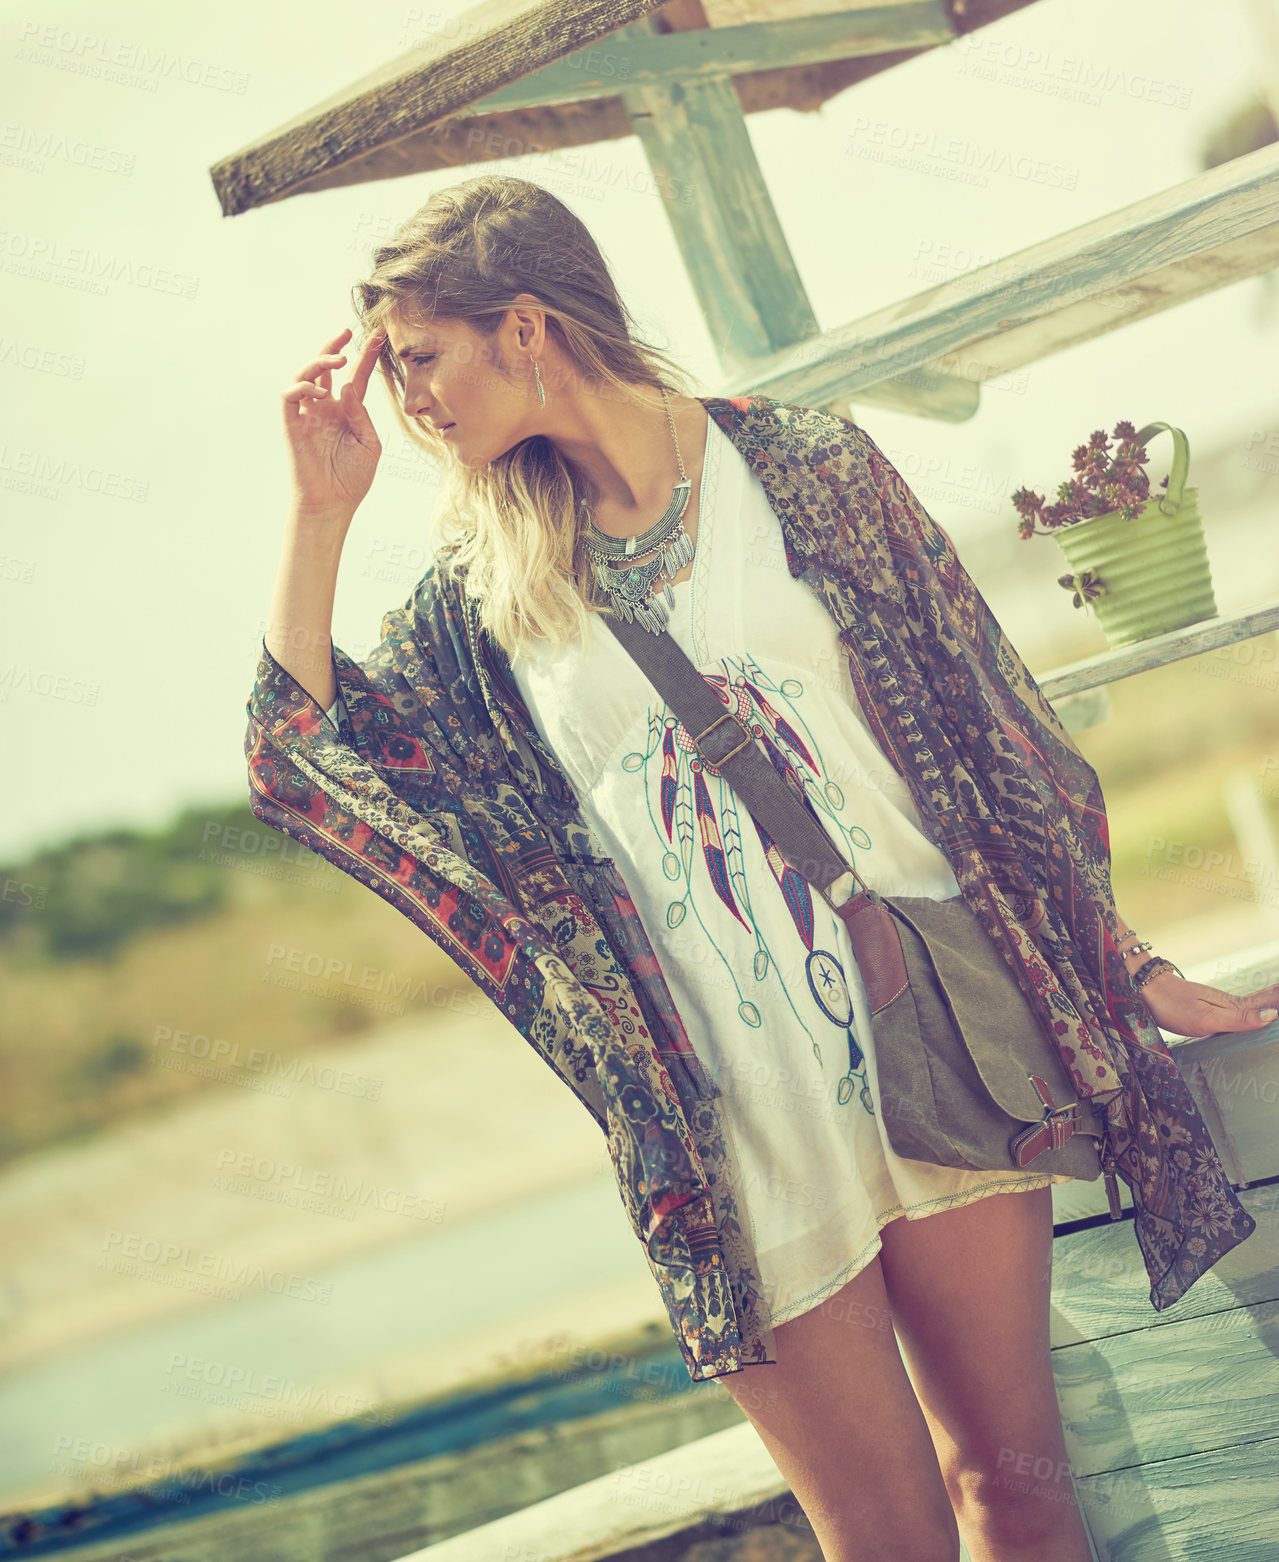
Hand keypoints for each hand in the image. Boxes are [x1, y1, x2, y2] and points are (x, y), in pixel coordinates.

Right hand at [282, 325, 385, 518]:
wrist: (331, 504)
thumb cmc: (352, 479)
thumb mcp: (369, 445)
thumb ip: (362, 416)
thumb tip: (347, 387)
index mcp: (346, 412)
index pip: (356, 378)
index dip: (366, 357)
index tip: (378, 335)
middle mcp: (325, 408)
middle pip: (325, 368)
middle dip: (333, 346)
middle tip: (345, 332)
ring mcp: (307, 414)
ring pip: (305, 375)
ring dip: (319, 361)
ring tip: (339, 359)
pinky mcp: (292, 424)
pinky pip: (290, 396)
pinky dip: (303, 387)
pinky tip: (321, 392)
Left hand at [1137, 966, 1278, 1037]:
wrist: (1143, 988)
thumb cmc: (1172, 1006)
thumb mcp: (1207, 1018)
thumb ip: (1240, 1018)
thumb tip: (1274, 1015)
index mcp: (1235, 1007)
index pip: (1270, 1003)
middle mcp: (1231, 1003)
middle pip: (1267, 1000)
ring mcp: (1220, 1003)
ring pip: (1256, 1002)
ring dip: (1274, 999)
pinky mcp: (1209, 1006)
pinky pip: (1242, 1006)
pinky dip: (1257, 1005)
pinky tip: (1256, 1008)